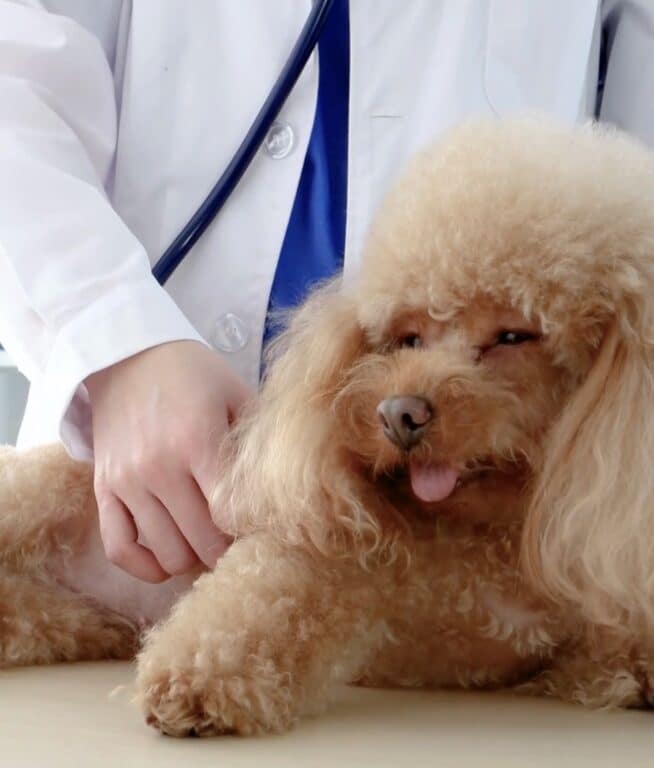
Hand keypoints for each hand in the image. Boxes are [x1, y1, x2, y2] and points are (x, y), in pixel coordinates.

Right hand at [86, 341, 252, 581]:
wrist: (128, 355)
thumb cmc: (192, 373)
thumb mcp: (235, 392)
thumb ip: (258, 442)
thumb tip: (283, 491)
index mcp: (197, 440)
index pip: (230, 514)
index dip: (251, 528)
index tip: (259, 523)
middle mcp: (159, 467)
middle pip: (203, 542)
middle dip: (227, 549)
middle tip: (238, 538)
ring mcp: (127, 482)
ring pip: (167, 553)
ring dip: (193, 558)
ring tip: (206, 542)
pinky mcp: (103, 490)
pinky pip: (119, 548)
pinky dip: (144, 568)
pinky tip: (166, 562)